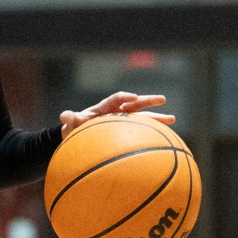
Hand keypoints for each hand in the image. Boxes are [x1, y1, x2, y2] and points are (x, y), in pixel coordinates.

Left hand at [59, 92, 175, 130]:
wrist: (80, 137)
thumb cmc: (76, 129)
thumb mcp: (73, 124)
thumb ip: (71, 118)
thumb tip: (64, 115)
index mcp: (105, 107)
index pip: (116, 99)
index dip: (124, 97)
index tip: (132, 97)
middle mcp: (118, 112)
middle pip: (135, 104)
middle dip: (148, 101)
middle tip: (162, 99)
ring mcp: (124, 122)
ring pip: (143, 118)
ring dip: (157, 119)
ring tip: (172, 119)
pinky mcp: (128, 133)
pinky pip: (142, 133)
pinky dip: (153, 135)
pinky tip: (167, 140)